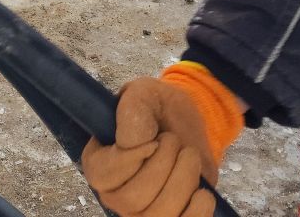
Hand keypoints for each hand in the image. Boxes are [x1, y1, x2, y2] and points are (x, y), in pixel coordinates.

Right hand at [81, 76, 223, 216]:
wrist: (188, 121)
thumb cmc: (158, 109)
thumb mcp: (143, 94)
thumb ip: (132, 110)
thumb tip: (131, 143)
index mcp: (99, 163)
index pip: (103, 175)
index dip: (131, 159)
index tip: (153, 141)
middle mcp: (116, 194)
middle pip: (134, 198)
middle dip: (163, 163)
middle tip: (172, 140)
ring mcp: (143, 212)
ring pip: (160, 214)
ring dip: (184, 179)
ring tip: (188, 156)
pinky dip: (199, 207)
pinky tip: (201, 189)